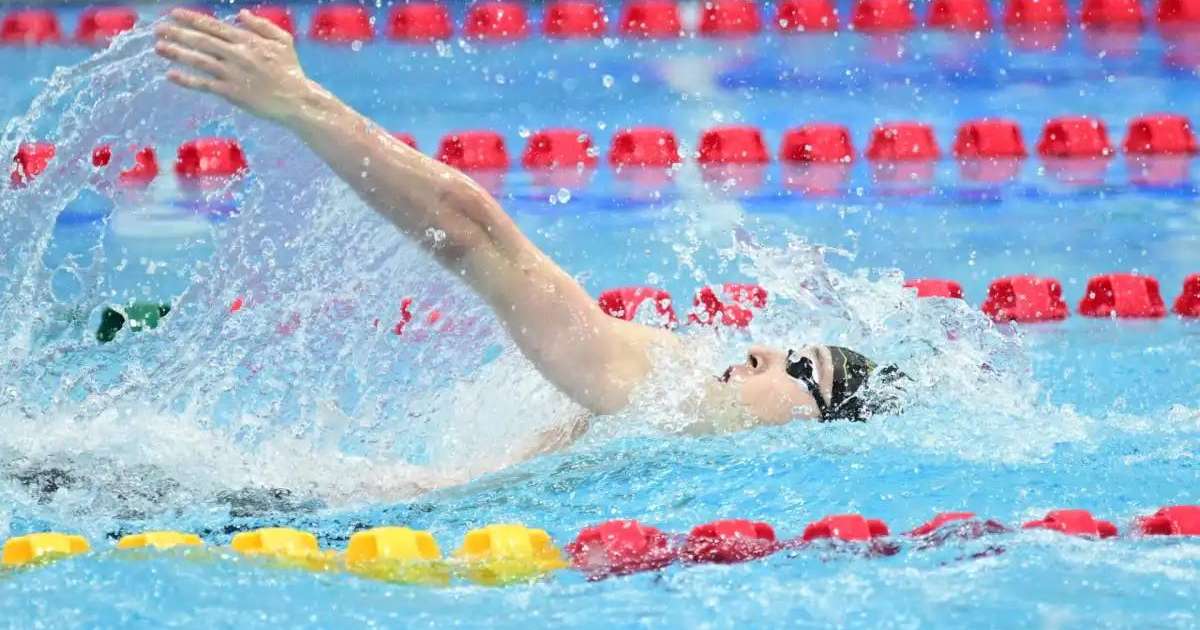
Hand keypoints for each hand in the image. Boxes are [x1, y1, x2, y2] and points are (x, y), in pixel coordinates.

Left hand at [154, 9, 314, 125]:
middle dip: (177, 33)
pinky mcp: (231, 93)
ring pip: (199, 60)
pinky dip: (187, 79)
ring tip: (158, 47)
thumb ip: (262, 26)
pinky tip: (171, 74)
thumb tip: (240, 14)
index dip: (192, 19)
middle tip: (158, 29)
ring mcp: (232, 74)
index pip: (213, 26)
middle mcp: (236, 55)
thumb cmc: (290, 70)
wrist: (296, 100)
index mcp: (247, 41)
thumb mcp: (283, 41)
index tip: (173, 13)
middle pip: (201, 41)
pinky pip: (204, 84)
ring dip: (177, 52)